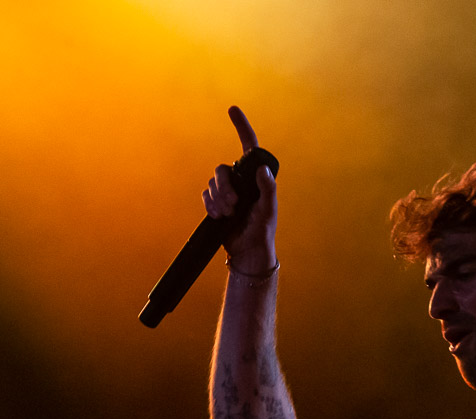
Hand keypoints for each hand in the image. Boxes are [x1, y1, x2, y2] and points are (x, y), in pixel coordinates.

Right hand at [202, 105, 277, 270]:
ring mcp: (228, 192)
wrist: (248, 252)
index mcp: (256, 178)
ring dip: (218, 199)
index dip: (241, 126)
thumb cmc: (263, 231)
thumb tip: (262, 170)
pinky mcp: (217, 203)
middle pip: (222, 170)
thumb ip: (268, 190)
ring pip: (212, 183)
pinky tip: (220, 216)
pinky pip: (206, 195)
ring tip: (228, 214)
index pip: (248, 147)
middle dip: (224, 187)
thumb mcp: (269, 211)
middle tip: (234, 205)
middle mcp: (241, 181)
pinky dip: (210, 205)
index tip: (233, 109)